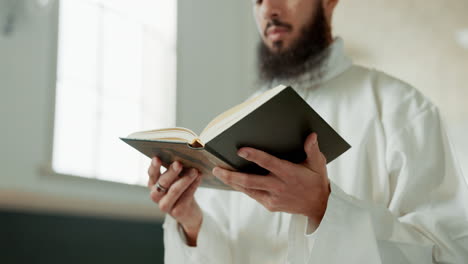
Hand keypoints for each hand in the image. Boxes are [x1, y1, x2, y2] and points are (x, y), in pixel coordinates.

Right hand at [147, 158, 202, 245]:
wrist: (188, 212)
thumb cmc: (181, 190)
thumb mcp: (175, 179)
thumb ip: (175, 170)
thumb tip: (182, 156)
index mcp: (153, 184)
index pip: (152, 174)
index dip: (154, 166)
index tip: (157, 158)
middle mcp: (156, 195)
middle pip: (163, 182)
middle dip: (171, 172)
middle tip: (179, 163)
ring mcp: (165, 205)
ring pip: (175, 190)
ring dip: (185, 179)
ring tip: (194, 171)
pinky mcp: (177, 211)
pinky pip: (186, 196)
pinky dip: (193, 185)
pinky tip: (199, 177)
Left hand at [212, 133, 329, 230]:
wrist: (319, 207)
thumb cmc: (317, 181)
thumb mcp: (318, 164)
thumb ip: (312, 149)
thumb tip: (311, 135)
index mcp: (289, 174)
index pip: (268, 163)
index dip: (254, 156)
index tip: (241, 150)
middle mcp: (278, 186)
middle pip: (250, 181)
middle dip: (231, 175)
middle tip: (216, 168)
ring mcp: (273, 198)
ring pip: (247, 189)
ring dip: (232, 181)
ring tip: (218, 172)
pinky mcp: (270, 205)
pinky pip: (252, 195)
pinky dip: (241, 187)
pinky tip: (232, 180)